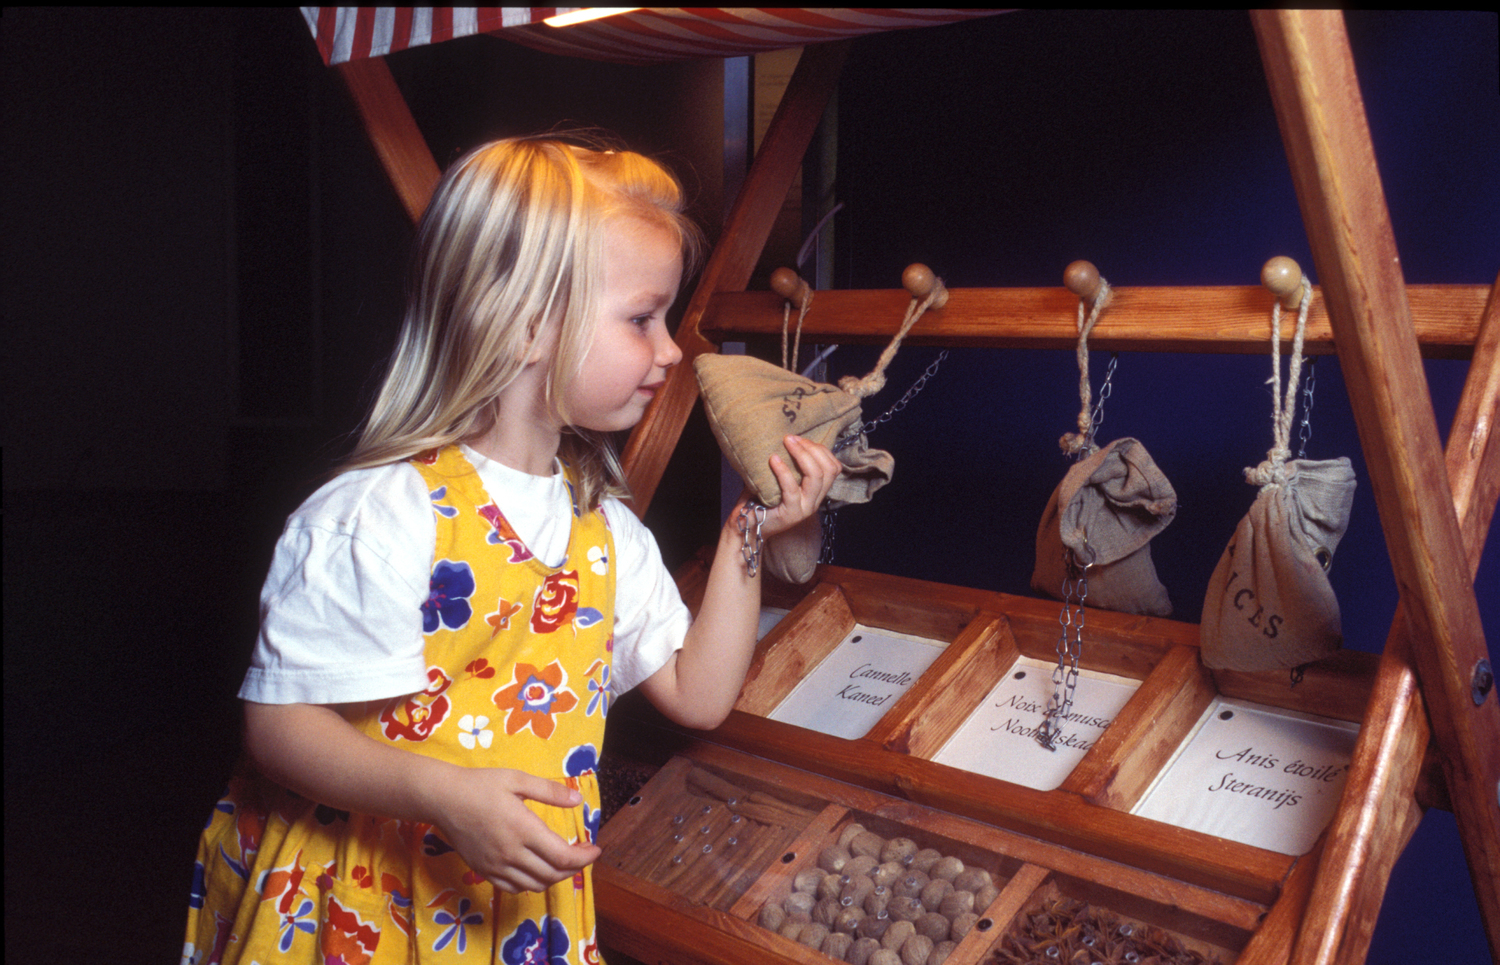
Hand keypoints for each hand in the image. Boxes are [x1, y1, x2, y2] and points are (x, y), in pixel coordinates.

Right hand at [433, 767, 600, 893]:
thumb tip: (577, 799)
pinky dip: (531, 884)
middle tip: (583, 854)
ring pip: (535, 885)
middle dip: (575, 868)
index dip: (585, 858)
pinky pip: (513, 888)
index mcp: (523, 829)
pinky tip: (537, 870)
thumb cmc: (480, 785)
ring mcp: (496, 865)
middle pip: (553, 874)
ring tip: (563, 862)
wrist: (443, 799)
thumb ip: (549, 791)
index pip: (562, 857)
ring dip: (555, 877)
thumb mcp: (517, 779)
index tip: (595, 849)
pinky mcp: (483, 870)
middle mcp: (511, 853)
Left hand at [760, 434, 841, 538]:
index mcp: (816, 491)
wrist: (748, 524)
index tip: (800, 439)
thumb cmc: (760, 497)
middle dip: (812, 448)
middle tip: (791, 438)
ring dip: (801, 455)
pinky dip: (783, 471)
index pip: (834, 467)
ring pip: (816, 477)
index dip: (821, 449)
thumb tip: (786, 435)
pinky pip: (792, 489)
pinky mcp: (790, 514)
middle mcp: (815, 500)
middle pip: (829, 470)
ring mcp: (805, 508)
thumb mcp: (779, 477)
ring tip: (786, 443)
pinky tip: (773, 460)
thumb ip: (788, 461)